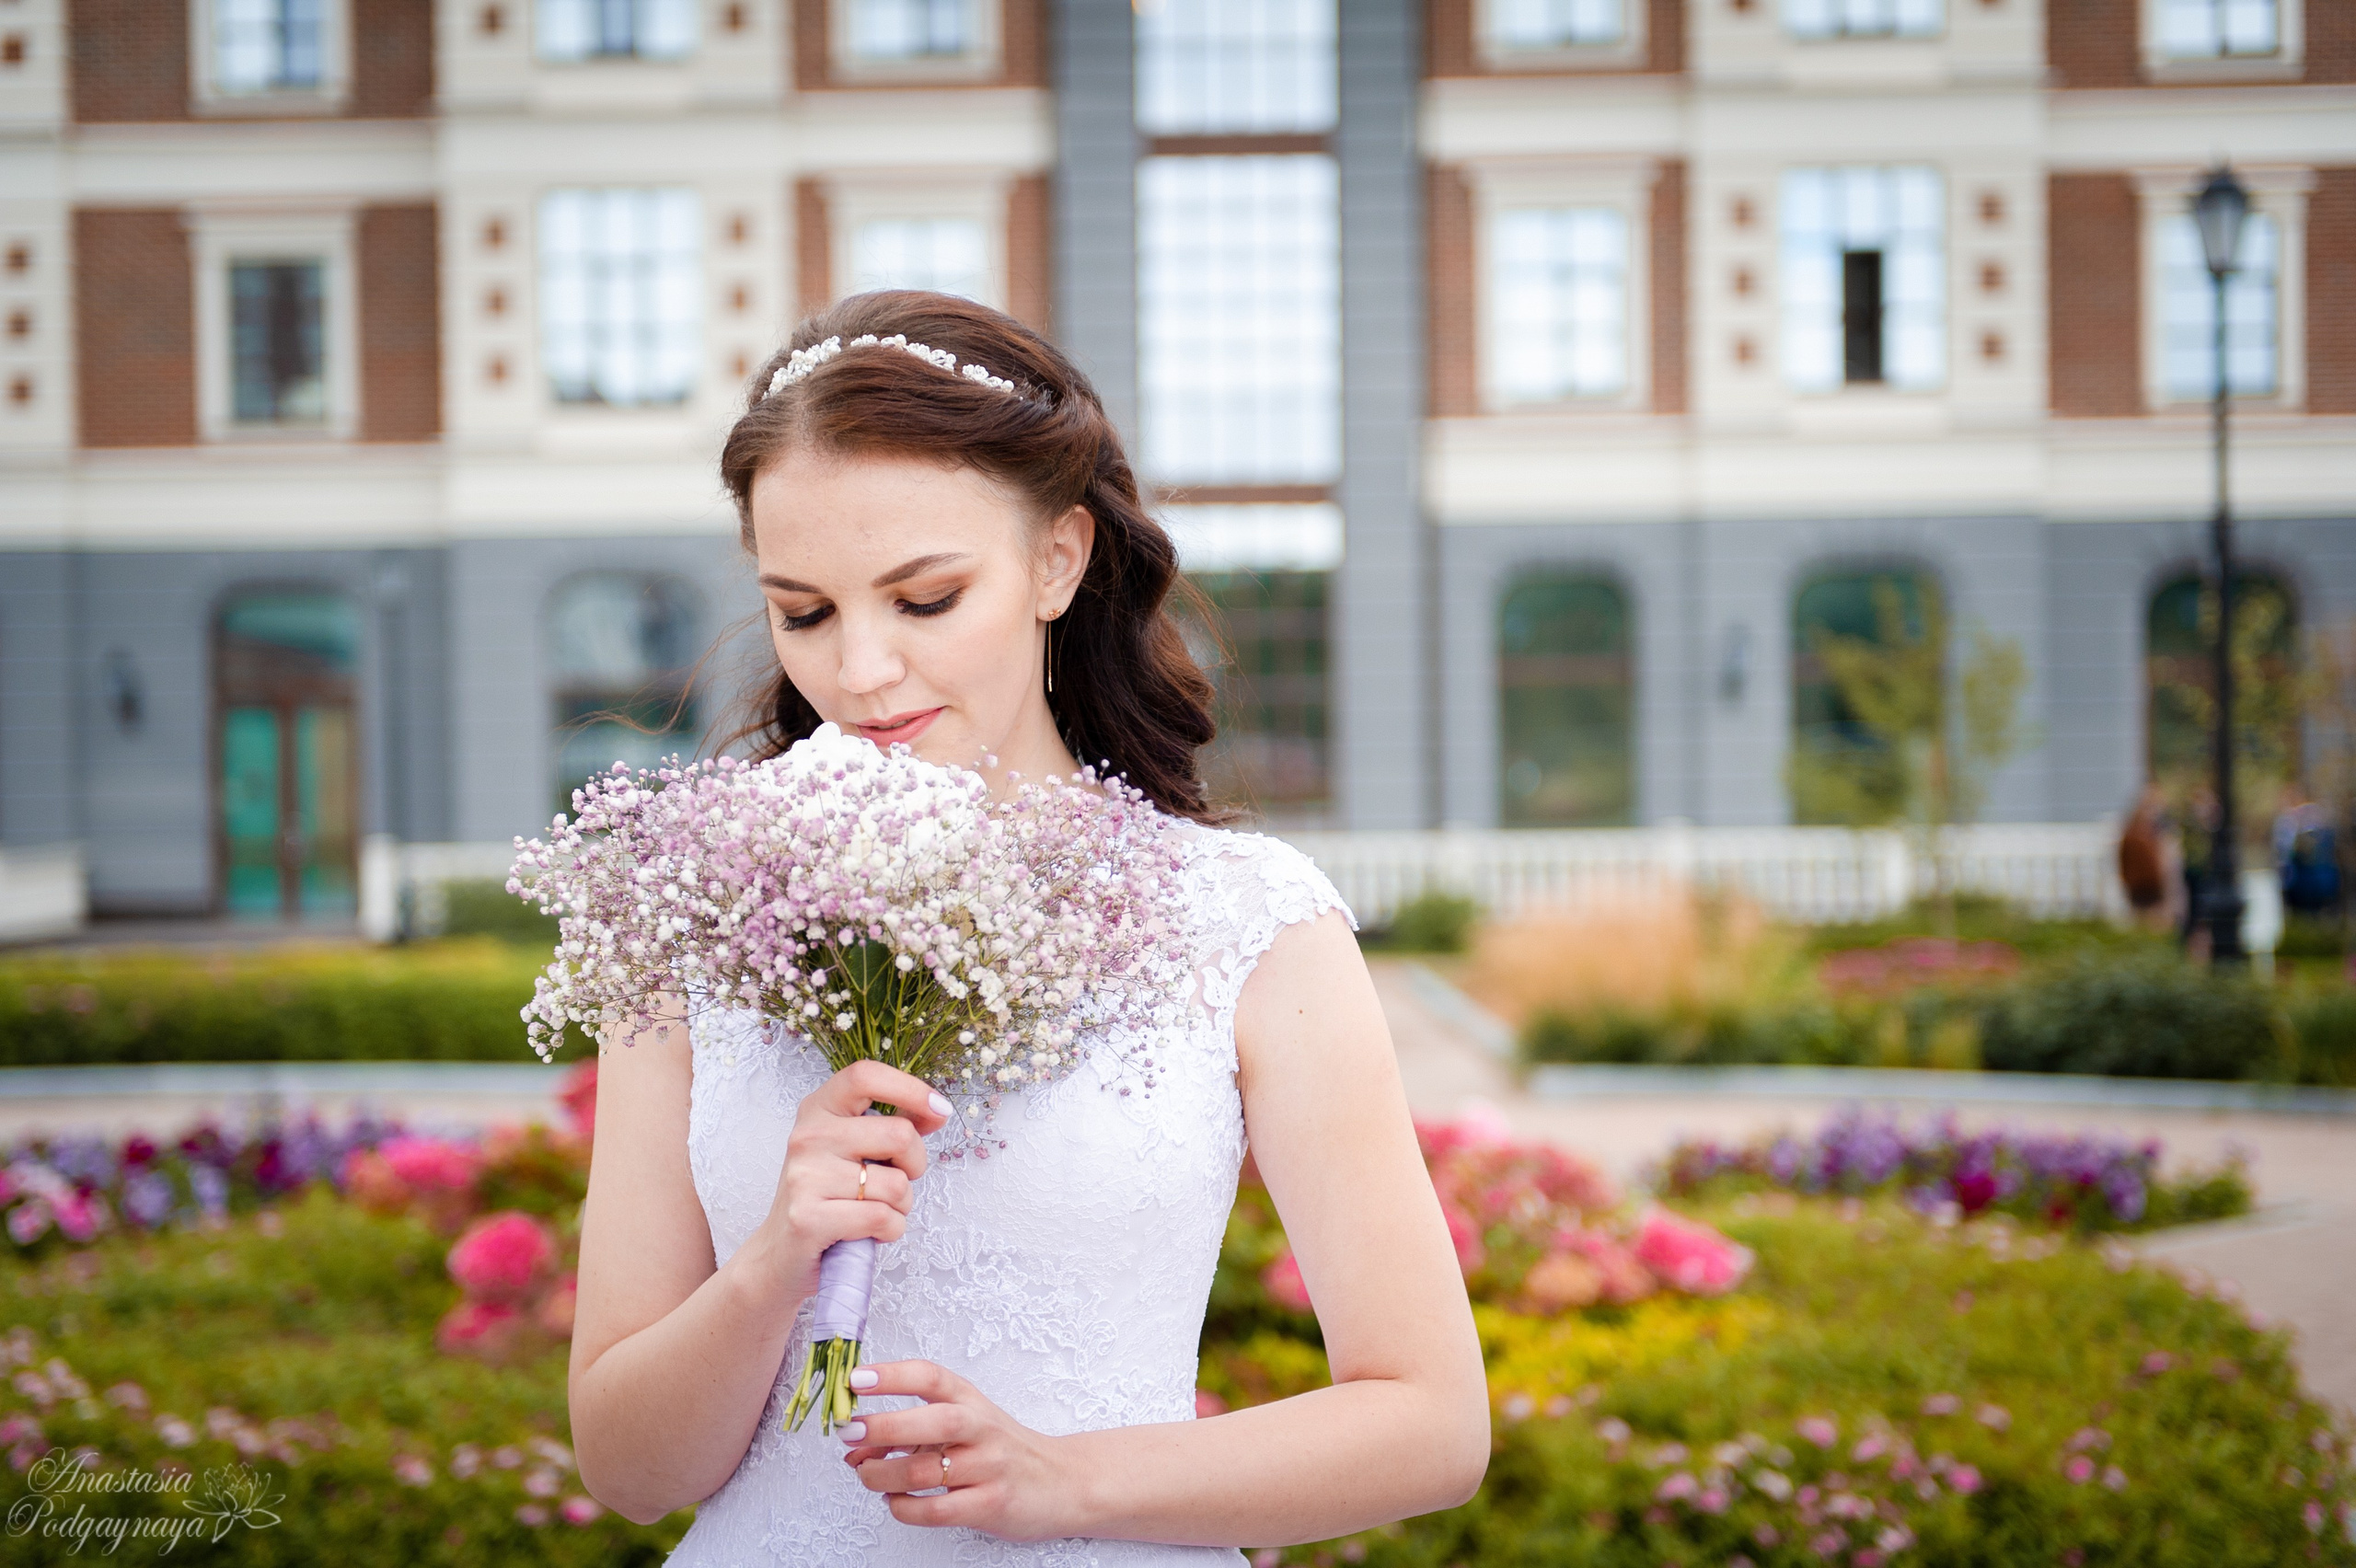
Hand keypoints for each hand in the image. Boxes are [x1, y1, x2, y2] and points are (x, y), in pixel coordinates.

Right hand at [753, 1061, 951, 1304]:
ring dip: (901, 1205)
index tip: (939, 1110)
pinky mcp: (808, 1219)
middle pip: (899, 1135)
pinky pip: (882, 1218)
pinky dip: (890, 1230)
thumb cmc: (827, 1197)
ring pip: (897, 1185)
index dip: (910, 1088)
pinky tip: (869, 1232)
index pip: (865, 1075)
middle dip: (915, 1165)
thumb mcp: (853, 1149)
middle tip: (896, 1181)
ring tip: (874, 1210)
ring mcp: (805, 1177)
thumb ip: (891, 1126)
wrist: (780, 1254)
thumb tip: (937, 1111)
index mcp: (818, 1109)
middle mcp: (808, 1136)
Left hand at [839, 1360, 1078, 1540]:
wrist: (1060, 1482)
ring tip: (867, 1474)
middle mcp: (980, 1429)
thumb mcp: (961, 1428)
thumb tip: (854, 1446)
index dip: (892, 1375)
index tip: (856, 1378)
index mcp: (969, 1400)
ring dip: (884, 1474)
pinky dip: (904, 1507)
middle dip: (886, 1427)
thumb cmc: (1000, 1450)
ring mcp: (988, 1468)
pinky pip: (937, 1510)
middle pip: (933, 1421)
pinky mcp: (990, 1505)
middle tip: (850, 1431)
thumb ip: (910, 1434)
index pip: (931, 1377)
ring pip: (927, 1471)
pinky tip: (896, 1501)